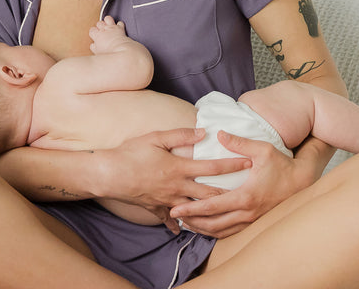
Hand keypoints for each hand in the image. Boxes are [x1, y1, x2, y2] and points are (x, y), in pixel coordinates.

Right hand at [88, 16, 127, 54]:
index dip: (93, 32)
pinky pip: (120, 23)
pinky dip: (119, 25)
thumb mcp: (97, 52)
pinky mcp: (120, 28)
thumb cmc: (109, 53)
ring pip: (108, 18)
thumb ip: (94, 47)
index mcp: (97, 35)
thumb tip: (93, 45)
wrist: (120, 51)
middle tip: (102, 31)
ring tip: (109, 25)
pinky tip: (119, 28)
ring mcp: (112, 28)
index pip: (92, 30)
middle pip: (99, 23)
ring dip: (108, 21)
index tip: (95, 35)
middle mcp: (104, 30)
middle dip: (100, 26)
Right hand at [96, 128, 250, 233]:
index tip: (248, 162)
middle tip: (246, 191)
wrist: (109, 174)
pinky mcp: (156, 208)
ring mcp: (167, 200)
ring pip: (195, 209)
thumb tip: (202, 132)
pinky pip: (170, 219)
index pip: (211, 167)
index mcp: (179, 168)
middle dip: (229, 192)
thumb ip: (180, 134)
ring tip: (225, 210)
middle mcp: (177, 187)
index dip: (231, 164)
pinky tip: (184, 227)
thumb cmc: (131, 152)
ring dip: (210, 210)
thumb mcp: (155, 137)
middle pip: (209, 193)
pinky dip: (178, 223)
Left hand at [170, 131, 314, 237]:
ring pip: (221, 231)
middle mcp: (247, 213)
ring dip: (202, 228)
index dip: (191, 209)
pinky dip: (215, 231)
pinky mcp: (255, 222)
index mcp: (245, 196)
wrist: (303, 181)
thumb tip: (219, 134)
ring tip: (185, 223)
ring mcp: (252, 221)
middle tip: (173, 216)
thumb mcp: (262, 149)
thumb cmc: (281, 164)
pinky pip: (231, 232)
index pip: (211, 206)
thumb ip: (238, 143)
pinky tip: (205, 226)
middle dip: (192, 221)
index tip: (175, 208)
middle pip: (213, 223)